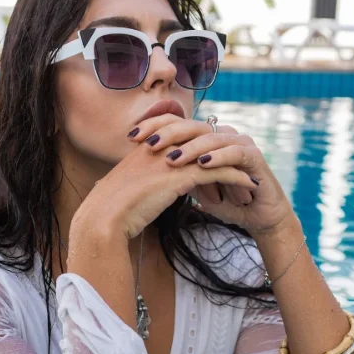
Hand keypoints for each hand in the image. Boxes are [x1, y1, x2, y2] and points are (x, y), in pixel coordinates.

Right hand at [73, 123, 258, 240]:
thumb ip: (139, 181)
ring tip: (249, 178)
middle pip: (201, 141)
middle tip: (238, 166)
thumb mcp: (125, 187)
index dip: (201, 147)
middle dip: (221, 153)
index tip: (215, 160)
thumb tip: (143, 191)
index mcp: (146, 146)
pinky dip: (236, 177)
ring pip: (213, 154)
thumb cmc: (110, 210)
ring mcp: (170, 158)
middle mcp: (159, 146)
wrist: (103, 219)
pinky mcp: (181, 175)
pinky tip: (249, 185)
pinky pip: (218, 171)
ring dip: (234, 166)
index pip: (182, 135)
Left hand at [130, 114, 294, 235]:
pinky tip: (202, 164)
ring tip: (172, 159)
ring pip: (211, 138)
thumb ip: (175, 172)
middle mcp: (222, 134)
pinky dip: (217, 157)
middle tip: (149, 145)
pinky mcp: (254, 156)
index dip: (154, 126)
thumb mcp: (193, 185)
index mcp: (205, 137)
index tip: (131, 137)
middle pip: (191, 126)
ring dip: (190, 148)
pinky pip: (234, 152)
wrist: (257, 217)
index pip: (176, 123)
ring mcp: (239, 142)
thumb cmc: (226, 201)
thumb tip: (141, 167)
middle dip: (168, 134)